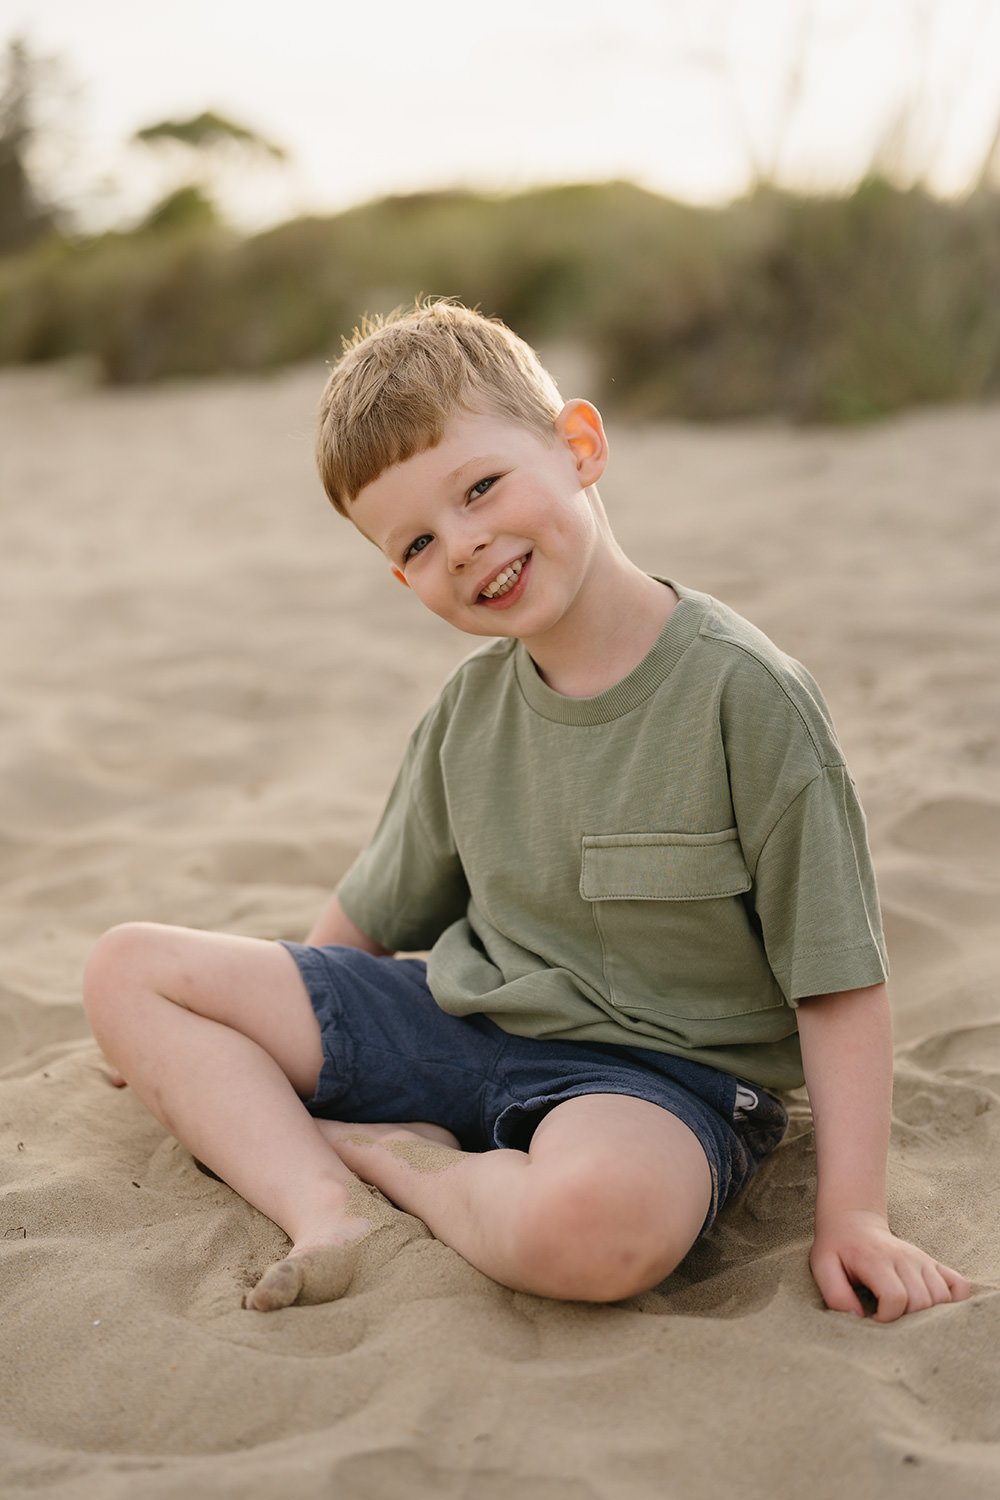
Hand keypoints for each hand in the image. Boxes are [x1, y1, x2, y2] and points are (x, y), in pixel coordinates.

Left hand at [810, 1209, 970, 1321]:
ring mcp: (922, 1260)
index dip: (886, 1317)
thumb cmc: (837, 1248)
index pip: (896, 1297)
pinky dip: (953, 1302)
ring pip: (942, 1298)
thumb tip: (860, 1320)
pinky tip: (933, 1308)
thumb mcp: (823, 1267)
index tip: (873, 1319)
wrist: (853, 1221)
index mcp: (877, 1259)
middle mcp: (905, 1258)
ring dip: (928, 1315)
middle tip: (889, 1318)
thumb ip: (836, 1295)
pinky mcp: (933, 1263)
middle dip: (906, 1320)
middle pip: (922, 1301)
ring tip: (906, 1315)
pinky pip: (959, 1285)